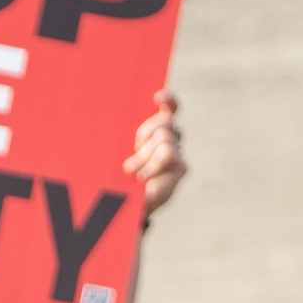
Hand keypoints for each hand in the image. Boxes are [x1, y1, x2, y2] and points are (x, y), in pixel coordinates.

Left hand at [129, 88, 186, 214]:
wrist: (127, 205)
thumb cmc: (119, 175)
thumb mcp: (119, 151)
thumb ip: (125, 135)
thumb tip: (119, 114)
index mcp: (156, 131)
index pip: (169, 108)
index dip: (168, 100)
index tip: (158, 97)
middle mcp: (171, 139)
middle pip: (166, 120)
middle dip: (146, 134)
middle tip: (133, 151)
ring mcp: (178, 152)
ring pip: (165, 137)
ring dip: (145, 154)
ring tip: (133, 172)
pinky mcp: (183, 166)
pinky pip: (168, 152)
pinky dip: (153, 165)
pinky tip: (143, 178)